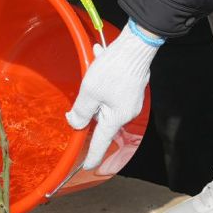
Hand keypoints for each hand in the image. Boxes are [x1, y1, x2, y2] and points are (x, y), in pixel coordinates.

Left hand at [64, 23, 161, 169]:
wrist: (136, 46)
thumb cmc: (114, 69)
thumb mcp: (89, 92)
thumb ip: (81, 112)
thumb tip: (76, 123)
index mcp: (116, 118)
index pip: (101, 142)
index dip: (92, 155)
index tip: (87, 166)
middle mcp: (126, 112)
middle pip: (100, 118)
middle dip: (89, 107)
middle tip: (82, 94)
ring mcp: (130, 100)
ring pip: (105, 101)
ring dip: (96, 88)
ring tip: (95, 69)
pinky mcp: (131, 88)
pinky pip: (113, 89)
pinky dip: (104, 79)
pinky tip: (101, 61)